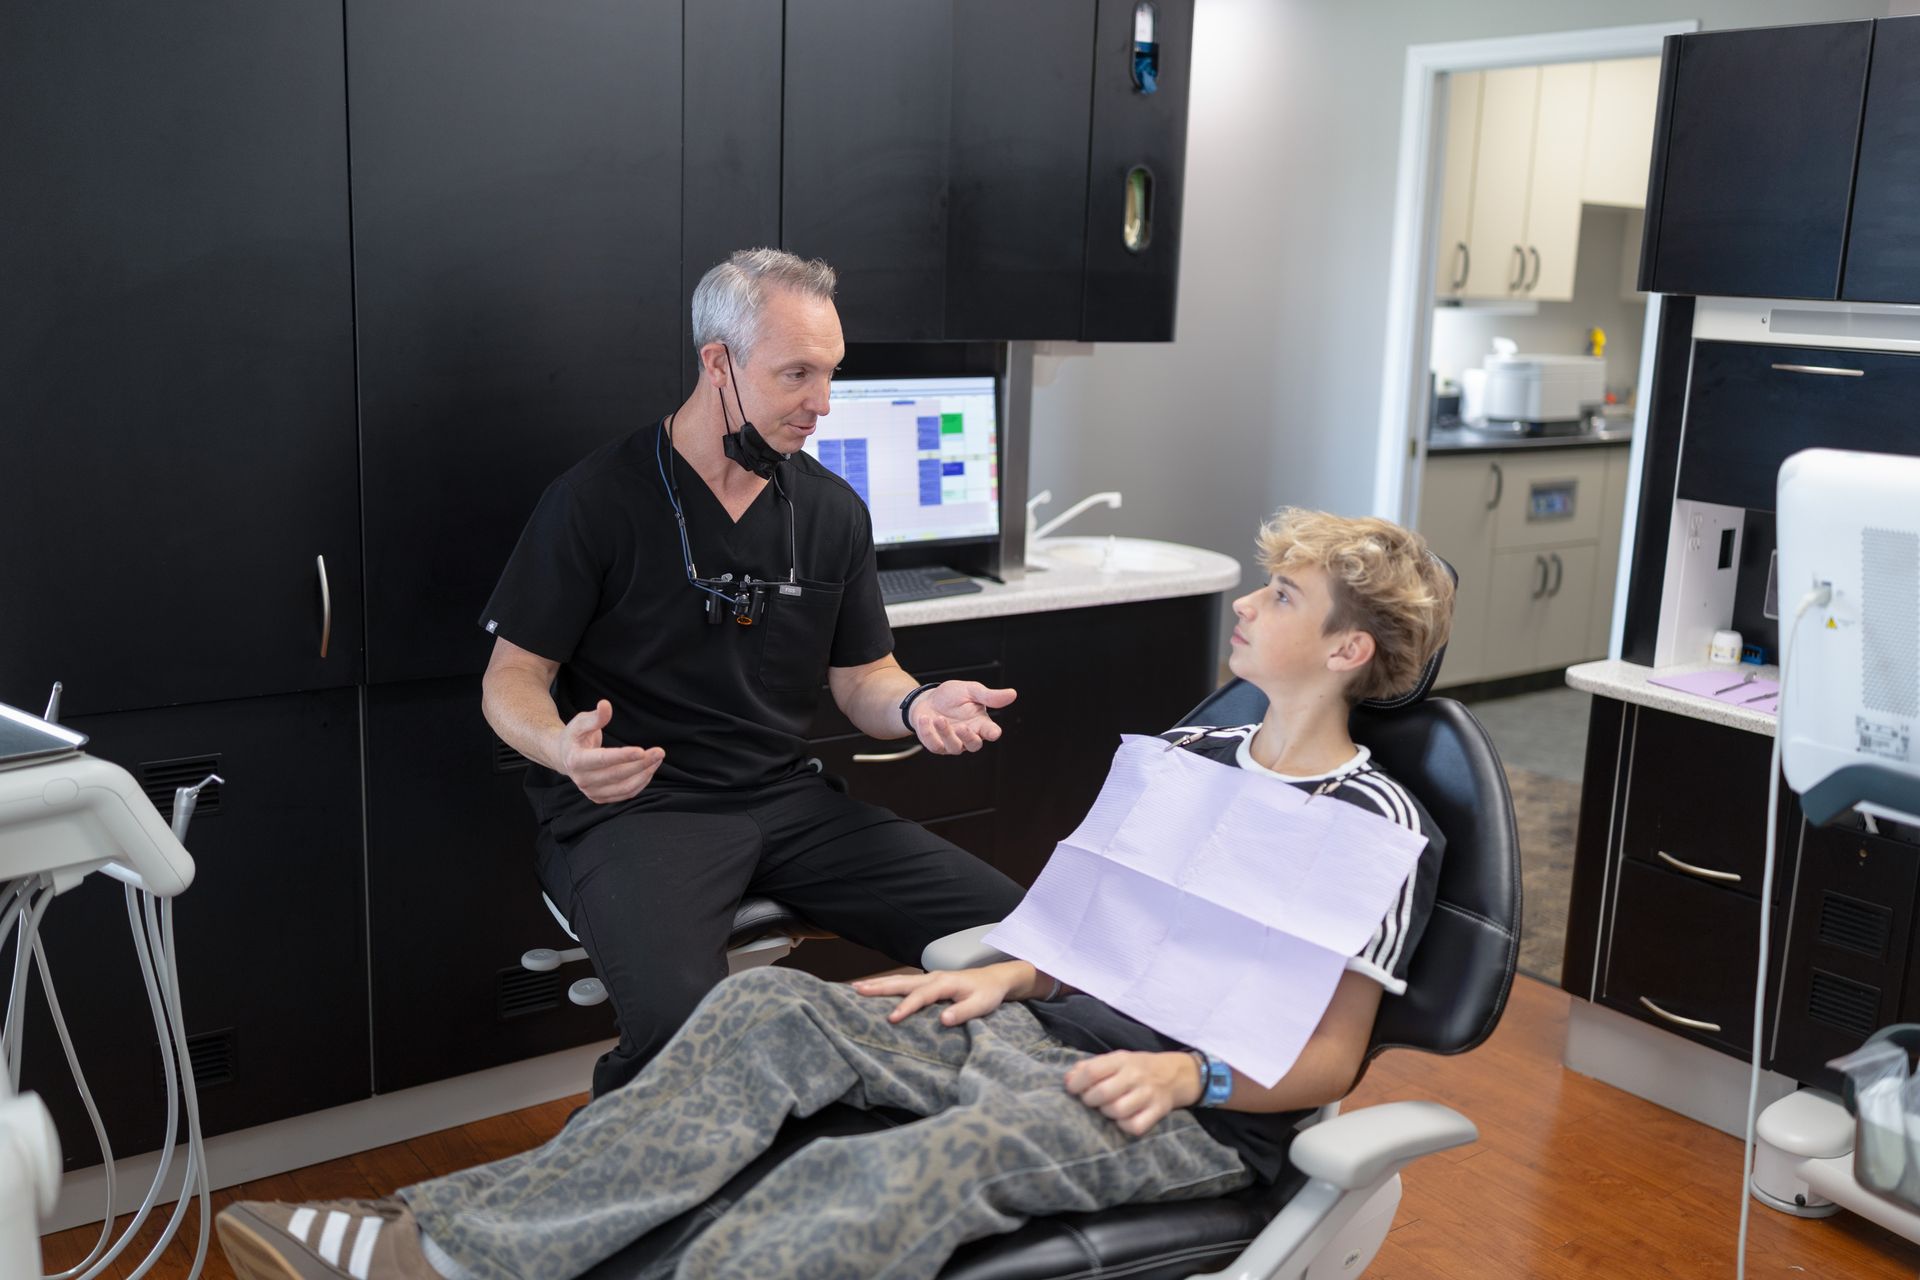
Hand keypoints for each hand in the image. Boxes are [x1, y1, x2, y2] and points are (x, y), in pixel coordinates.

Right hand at [557, 699, 664, 803]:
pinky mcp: (600, 797)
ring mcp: (591, 792)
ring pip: (624, 787)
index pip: (602, 760)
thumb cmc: (576, 736)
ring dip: (645, 774)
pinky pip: (626, 794)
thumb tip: (605, 704)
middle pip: (617, 775)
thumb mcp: (581, 722)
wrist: (565, 757)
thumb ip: (595, 717)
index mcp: (575, 760)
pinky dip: (640, 783)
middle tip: (660, 752)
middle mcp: (582, 780)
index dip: (622, 756)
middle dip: (641, 764)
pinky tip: (649, 769)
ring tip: (657, 759)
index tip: (642, 751)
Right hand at [851, 963, 1025, 1026]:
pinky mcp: (927, 981)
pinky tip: (876, 989)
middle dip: (879, 987)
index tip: (891, 1018)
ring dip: (879, 983)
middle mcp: (933, 977)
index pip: (921, 996)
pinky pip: (903, 982)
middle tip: (857, 990)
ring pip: (899, 980)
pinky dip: (887, 984)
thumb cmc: (988, 993)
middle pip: (902, 982)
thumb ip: (963, 1012)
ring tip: (857, 987)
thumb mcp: (981, 1005)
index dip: (906, 1007)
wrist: (995, 979)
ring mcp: (929, 977)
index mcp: (945, 983)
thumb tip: (943, 1021)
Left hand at [909, 680, 1016, 753]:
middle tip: (961, 726)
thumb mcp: (971, 690)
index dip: (992, 733)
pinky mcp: (936, 745)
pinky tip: (925, 719)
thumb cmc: (952, 696)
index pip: (991, 732)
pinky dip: (928, 733)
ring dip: (946, 733)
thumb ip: (989, 696)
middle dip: (968, 738)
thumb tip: (1012, 694)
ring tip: (939, 718)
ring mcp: (952, 743)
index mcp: (980, 723)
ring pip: (954, 747)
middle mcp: (968, 735)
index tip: (993, 732)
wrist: (926, 700)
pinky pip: (934, 745)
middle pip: (974, 745)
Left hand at [1064, 1051, 1203, 1135]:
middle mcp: (1135, 1075)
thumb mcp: (1115, 1059)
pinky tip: (1123, 1119)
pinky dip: (1124, 1126)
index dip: (1076, 1083)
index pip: (1092, 1071)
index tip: (1073, 1089)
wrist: (1174, 1074)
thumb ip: (1090, 1067)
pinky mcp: (1158, 1111)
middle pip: (1103, 1093)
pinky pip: (1135, 1126)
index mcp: (1121, 1060)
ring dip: (1106, 1113)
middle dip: (1090, 1100)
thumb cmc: (1135, 1068)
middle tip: (1091, 1101)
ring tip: (1107, 1108)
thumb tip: (1068, 1080)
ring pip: (1117, 1111)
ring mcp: (1148, 1094)